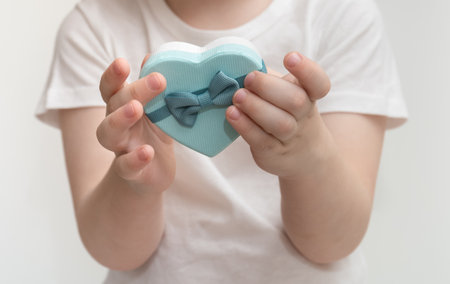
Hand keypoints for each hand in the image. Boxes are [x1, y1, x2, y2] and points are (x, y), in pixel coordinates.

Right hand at [96, 57, 175, 192]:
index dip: (113, 76)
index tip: (123, 63)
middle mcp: (117, 125)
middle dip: (131, 91)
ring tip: (136, 109)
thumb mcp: (159, 110)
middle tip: (157, 80)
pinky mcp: (131, 172)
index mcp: (122, 107)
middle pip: (114, 105)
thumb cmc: (154, 135)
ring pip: (107, 133)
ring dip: (120, 119)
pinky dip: (134, 159)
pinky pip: (125, 166)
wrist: (153, 173)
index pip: (111, 89)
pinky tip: (147, 152)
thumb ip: (154, 87)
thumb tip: (153, 56)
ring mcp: (121, 148)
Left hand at [226, 52, 330, 178]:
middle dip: (269, 87)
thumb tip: (237, 64)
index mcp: (309, 95)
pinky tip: (232, 114)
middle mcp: (304, 116)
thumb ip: (268, 78)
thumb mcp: (285, 92)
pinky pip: (260, 140)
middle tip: (249, 78)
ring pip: (279, 123)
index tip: (290, 57)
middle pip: (295, 101)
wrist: (304, 154)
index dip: (306, 70)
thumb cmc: (285, 112)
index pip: (318, 83)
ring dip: (256, 107)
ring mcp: (291, 137)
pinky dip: (245, 126)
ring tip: (238, 96)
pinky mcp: (273, 152)